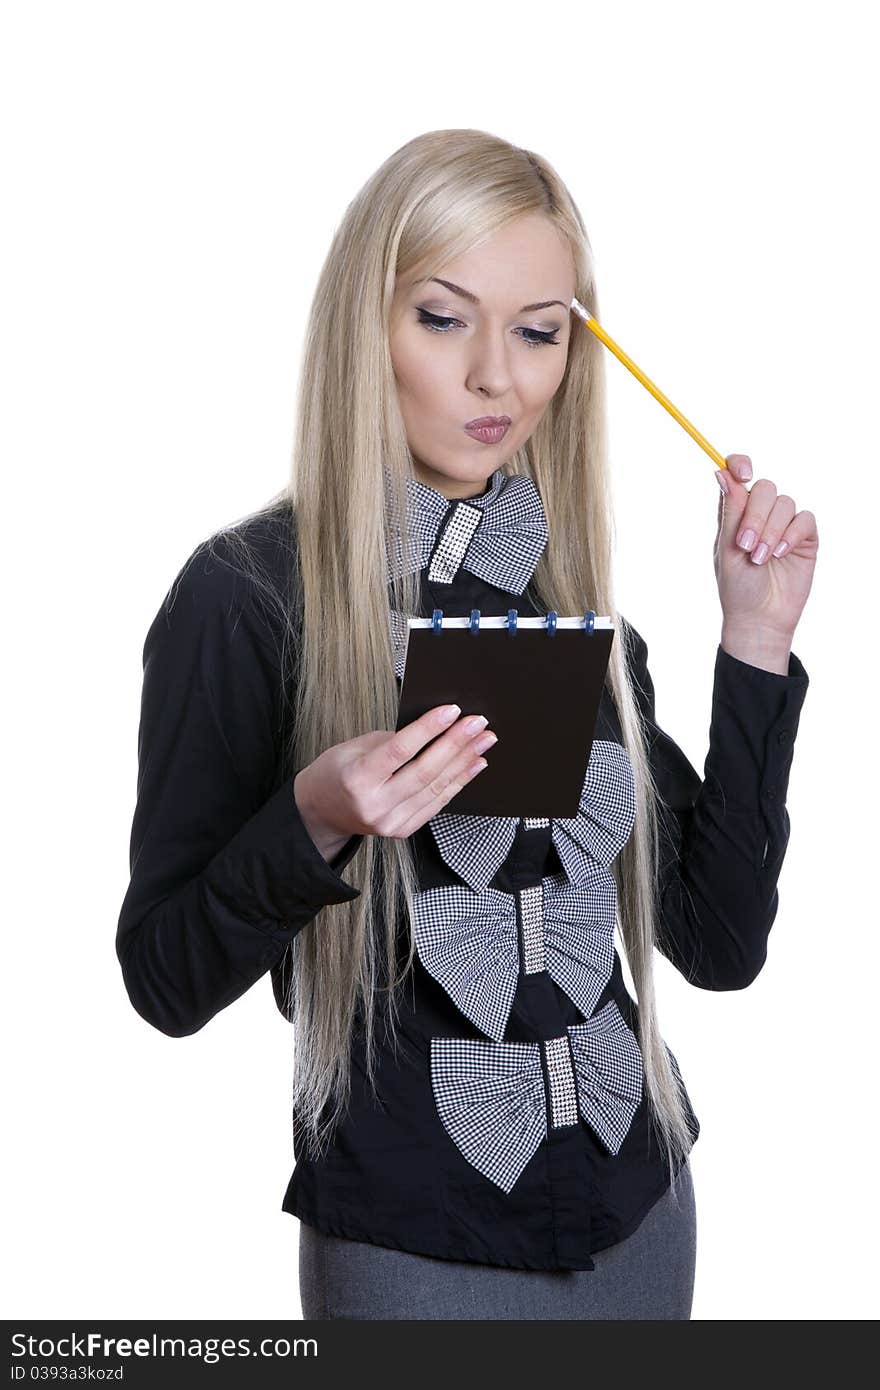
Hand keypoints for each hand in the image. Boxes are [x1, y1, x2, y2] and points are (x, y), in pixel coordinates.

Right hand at [293, 704, 497, 856]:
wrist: (322, 811)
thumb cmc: (337, 772)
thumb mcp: (353, 747)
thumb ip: (392, 740)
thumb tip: (435, 729)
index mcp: (358, 779)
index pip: (400, 749)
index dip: (429, 728)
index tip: (452, 710)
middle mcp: (375, 805)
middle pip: (425, 771)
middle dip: (456, 744)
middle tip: (478, 723)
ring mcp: (390, 822)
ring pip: (436, 789)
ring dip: (464, 762)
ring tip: (484, 741)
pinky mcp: (403, 831)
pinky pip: (437, 804)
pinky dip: (458, 782)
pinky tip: (473, 765)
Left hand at [714, 453, 818, 645]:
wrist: (760, 619)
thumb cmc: (737, 588)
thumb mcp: (727, 549)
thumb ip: (730, 512)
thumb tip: (722, 473)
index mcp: (735, 514)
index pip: (738, 475)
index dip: (740, 464)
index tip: (743, 473)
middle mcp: (760, 514)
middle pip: (764, 488)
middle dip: (755, 515)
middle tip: (745, 545)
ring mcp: (784, 525)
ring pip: (785, 503)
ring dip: (771, 530)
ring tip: (761, 558)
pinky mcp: (804, 538)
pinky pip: (804, 519)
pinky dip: (791, 534)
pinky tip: (780, 554)